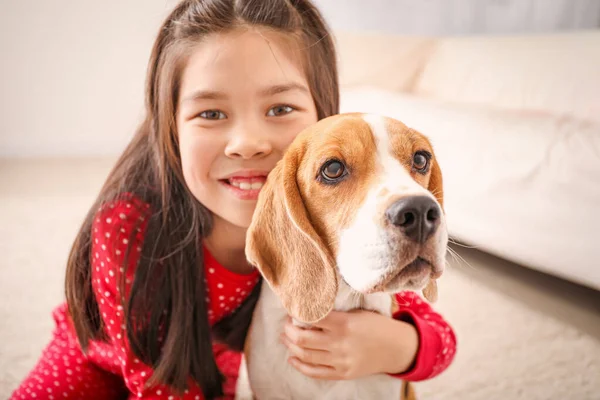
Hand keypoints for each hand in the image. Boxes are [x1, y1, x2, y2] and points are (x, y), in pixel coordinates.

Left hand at [280, 309, 418, 379]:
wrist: (396, 348)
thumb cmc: (376, 325)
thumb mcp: (356, 312)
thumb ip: (333, 313)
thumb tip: (306, 310)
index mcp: (344, 323)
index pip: (310, 318)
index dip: (296, 313)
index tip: (292, 309)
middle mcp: (340, 343)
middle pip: (301, 338)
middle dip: (288, 330)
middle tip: (287, 323)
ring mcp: (340, 361)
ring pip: (304, 355)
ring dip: (290, 346)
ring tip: (286, 337)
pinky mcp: (342, 373)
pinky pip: (314, 372)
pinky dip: (299, 365)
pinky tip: (292, 358)